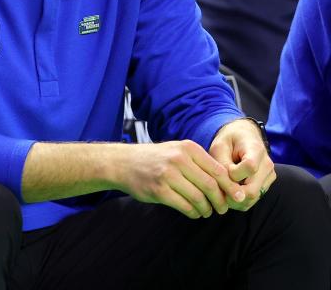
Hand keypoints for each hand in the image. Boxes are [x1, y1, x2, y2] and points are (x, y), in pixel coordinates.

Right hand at [112, 140, 244, 218]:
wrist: (123, 163)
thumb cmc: (155, 158)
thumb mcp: (177, 151)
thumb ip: (200, 163)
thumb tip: (229, 185)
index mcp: (187, 148)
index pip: (218, 170)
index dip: (230, 187)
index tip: (238, 198)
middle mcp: (178, 159)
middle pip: (210, 186)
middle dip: (221, 201)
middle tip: (223, 208)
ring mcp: (167, 175)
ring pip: (199, 199)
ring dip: (207, 209)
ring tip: (207, 212)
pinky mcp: (159, 191)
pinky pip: (185, 207)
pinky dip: (194, 213)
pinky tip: (194, 213)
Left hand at [209, 119, 275, 210]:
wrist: (242, 138)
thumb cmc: (228, 142)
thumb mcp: (219, 148)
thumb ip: (222, 166)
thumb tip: (228, 191)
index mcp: (256, 149)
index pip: (250, 167)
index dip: (234, 173)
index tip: (225, 169)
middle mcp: (267, 164)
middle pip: (252, 190)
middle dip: (231, 192)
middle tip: (217, 187)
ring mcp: (269, 176)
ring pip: (252, 198)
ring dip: (234, 198)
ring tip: (222, 188)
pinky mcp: (266, 185)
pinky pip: (253, 200)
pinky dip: (239, 200)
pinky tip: (229, 191)